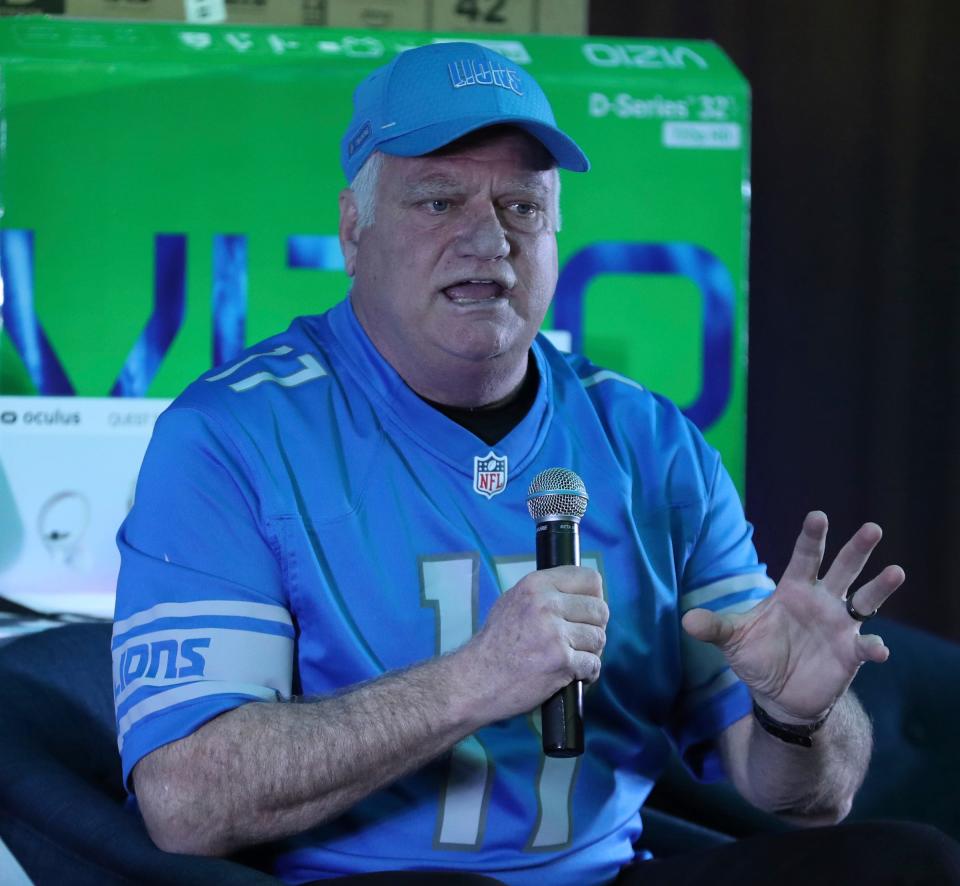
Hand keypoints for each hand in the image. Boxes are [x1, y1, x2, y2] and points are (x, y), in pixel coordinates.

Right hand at [463, 566, 607, 721]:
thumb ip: (544, 593)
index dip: (594, 595)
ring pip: (599, 638)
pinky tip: (574, 675)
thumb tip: (579, 593)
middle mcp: (546, 604)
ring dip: (591, 652)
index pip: (589, 578)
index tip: (588, 610)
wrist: (476, 680)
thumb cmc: (495, 644)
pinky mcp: (561, 661)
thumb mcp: (513, 601)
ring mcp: (555, 633)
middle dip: (595, 627)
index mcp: (536, 585)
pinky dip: (588, 673)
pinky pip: (594, 664)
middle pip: (600, 609)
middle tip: (581, 640)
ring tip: (574, 659)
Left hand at [682, 511, 904, 723]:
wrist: (777, 694)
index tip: (818, 516)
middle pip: (842, 569)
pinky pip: (866, 646)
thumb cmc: (757, 656)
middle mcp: (821, 601)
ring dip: (880, 587)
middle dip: (857, 549)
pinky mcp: (850, 654)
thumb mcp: (732, 639)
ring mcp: (839, 626)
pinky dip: (874, 647)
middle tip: (872, 528)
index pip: (804, 557)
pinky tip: (878, 648)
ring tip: (896, 571)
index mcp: (793, 590)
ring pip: (865, 600)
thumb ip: (714, 626)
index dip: (811, 537)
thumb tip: (687, 620)